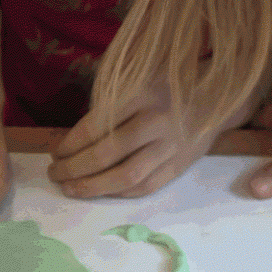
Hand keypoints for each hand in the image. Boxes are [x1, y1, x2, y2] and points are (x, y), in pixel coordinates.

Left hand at [48, 83, 210, 198]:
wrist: (216, 96)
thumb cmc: (167, 85)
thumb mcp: (137, 78)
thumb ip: (110, 103)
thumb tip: (73, 139)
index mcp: (141, 95)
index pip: (96, 126)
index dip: (70, 144)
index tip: (55, 152)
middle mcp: (156, 122)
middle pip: (106, 154)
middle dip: (74, 168)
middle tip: (55, 174)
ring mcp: (170, 146)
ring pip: (126, 176)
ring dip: (93, 187)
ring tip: (70, 188)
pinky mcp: (180, 165)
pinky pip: (147, 186)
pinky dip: (120, 192)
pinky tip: (101, 192)